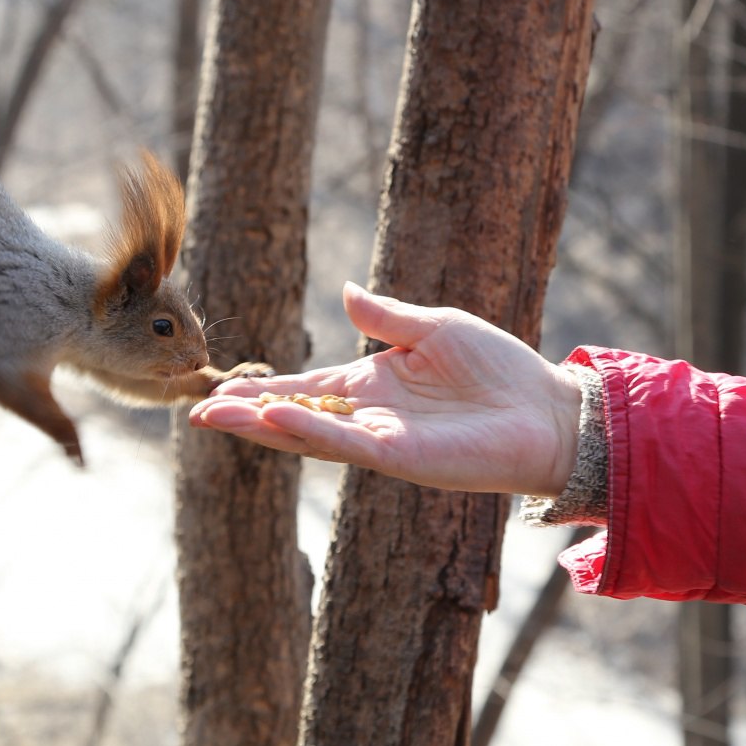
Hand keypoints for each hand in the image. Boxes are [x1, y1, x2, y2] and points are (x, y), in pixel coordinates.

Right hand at [188, 283, 581, 496]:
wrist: (548, 412)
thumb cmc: (500, 370)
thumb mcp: (435, 328)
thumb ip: (386, 316)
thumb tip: (346, 290)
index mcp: (372, 387)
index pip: (304, 388)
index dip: (263, 390)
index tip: (220, 390)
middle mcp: (368, 417)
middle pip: (293, 417)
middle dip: (245, 416)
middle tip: (197, 412)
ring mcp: (381, 440)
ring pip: (308, 435)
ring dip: (261, 428)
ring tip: (214, 417)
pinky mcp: (401, 456)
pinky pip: (345, 444)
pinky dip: (308, 431)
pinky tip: (275, 419)